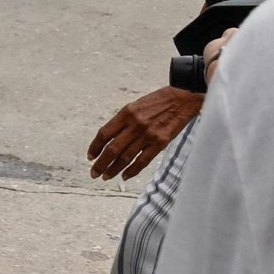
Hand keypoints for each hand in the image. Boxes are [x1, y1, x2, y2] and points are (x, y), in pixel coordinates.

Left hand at [87, 83, 202, 180]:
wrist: (183, 97)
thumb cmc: (159, 101)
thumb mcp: (136, 105)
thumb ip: (124, 121)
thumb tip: (111, 139)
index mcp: (126, 112)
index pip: (104, 134)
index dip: (95, 147)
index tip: (90, 156)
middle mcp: (135, 124)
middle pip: (111, 149)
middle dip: (100, 164)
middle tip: (94, 173)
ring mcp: (147, 134)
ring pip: (125, 157)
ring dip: (113, 169)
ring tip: (106, 176)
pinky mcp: (160, 143)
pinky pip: (142, 161)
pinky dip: (132, 171)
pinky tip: (125, 176)